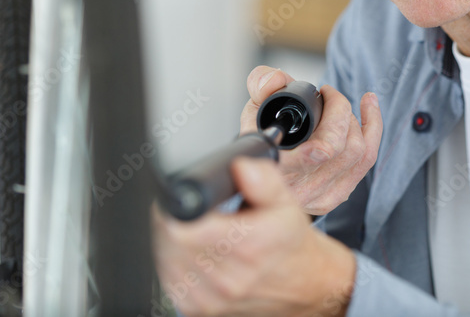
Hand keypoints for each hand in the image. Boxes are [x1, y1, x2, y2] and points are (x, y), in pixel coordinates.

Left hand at [152, 157, 356, 316]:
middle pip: (168, 244)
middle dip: (170, 222)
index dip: (174, 208)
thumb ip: (264, 180)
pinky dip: (172, 265)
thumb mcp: (286, 202)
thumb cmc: (291, 244)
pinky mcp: (200, 311)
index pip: (181, 228)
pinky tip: (191, 253)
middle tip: (188, 212)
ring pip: (164, 264)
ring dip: (169, 244)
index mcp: (247, 246)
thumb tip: (241, 167)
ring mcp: (212, 300)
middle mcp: (228, 279)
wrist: (305, 283)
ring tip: (191, 231)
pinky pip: (169, 282)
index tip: (182, 199)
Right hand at [240, 66, 381, 216]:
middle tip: (328, 93)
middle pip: (338, 146)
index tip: (323, 94)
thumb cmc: (259, 138)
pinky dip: (373, 128)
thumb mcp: (252, 106)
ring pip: (356, 152)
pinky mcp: (336, 196)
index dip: (328, 125)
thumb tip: (276, 80)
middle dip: (339, 108)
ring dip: (353, 120)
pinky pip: (366, 159)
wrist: (261, 180)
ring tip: (339, 106)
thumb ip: (260, 84)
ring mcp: (319, 196)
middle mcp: (298, 189)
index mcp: (275, 169)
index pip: (313, 154)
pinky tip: (369, 105)